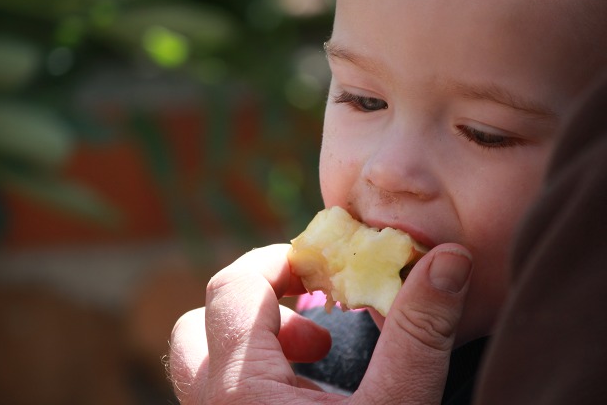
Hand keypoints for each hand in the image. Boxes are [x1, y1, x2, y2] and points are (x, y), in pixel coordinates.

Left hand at [168, 243, 471, 404]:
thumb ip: (419, 332)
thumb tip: (448, 259)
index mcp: (239, 391)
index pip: (232, 288)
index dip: (274, 263)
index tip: (318, 269)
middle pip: (203, 322)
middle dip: (257, 305)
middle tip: (313, 321)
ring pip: (202, 360)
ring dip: (252, 342)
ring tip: (311, 361)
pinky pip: (217, 393)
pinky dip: (251, 375)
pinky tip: (304, 400)